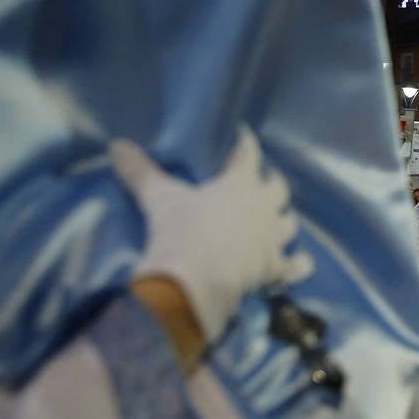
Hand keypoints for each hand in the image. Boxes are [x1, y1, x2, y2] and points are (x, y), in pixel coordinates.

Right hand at [111, 127, 313, 343]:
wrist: (194, 282)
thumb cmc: (180, 231)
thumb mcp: (159, 197)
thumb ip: (140, 171)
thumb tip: (116, 145)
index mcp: (241, 184)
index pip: (248, 155)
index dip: (246, 144)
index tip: (244, 136)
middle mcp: (264, 208)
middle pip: (277, 188)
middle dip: (272, 182)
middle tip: (265, 179)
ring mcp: (273, 239)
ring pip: (289, 224)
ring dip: (284, 219)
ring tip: (280, 217)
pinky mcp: (275, 269)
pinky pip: (295, 265)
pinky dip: (299, 263)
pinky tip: (302, 262)